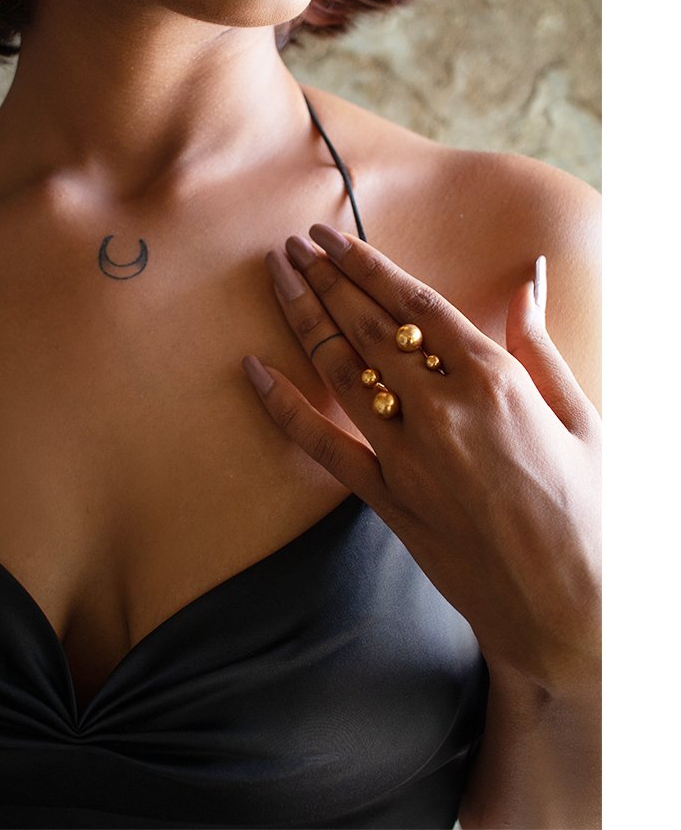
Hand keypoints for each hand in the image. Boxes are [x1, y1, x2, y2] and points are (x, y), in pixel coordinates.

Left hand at [242, 224, 600, 696]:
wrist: (568, 608)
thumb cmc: (590, 510)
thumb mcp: (582, 416)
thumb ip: (539, 344)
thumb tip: (528, 277)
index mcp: (494, 380)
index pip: (414, 302)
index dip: (367, 263)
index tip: (333, 234)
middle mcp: (441, 409)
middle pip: (366, 326)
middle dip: (325, 278)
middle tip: (292, 244)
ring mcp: (406, 455)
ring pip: (339, 369)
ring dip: (303, 318)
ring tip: (278, 277)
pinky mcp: (384, 498)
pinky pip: (321, 445)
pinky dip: (282, 406)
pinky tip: (253, 369)